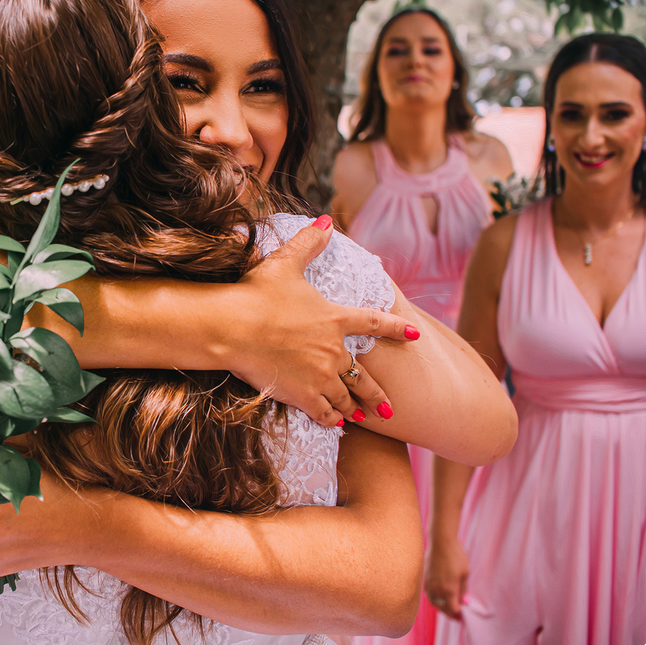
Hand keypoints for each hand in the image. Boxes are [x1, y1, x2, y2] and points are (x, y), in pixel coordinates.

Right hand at [227, 215, 419, 425]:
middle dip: (378, 393)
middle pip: (364, 376)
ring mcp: (319, 375)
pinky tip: (337, 425)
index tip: (414, 334)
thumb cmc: (255, 294)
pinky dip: (332, 419)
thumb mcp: (285, 263)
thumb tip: (326, 219)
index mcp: (334, 318)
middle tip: (390, 406)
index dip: (395, 327)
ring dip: (355, 408)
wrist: (231, 327)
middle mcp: (333, 350)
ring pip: (346, 397)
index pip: (374, 323)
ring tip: (363, 417)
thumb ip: (309, 243)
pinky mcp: (301, 394)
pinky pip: (324, 412)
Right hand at [423, 533, 468, 619]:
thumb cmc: (456, 556)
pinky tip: (441, 597)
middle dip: (450, 614)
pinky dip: (436, 599)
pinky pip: (429, 595)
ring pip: (434, 603)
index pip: (453, 610)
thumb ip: (463, 589)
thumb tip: (464, 601)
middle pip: (443, 609)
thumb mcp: (465, 573)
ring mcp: (429, 585)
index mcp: (449, 590)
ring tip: (449, 607)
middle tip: (457, 616)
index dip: (458, 615)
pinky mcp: (424, 580)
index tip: (463, 617)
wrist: (441, 543)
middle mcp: (437, 590)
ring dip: (442, 608)